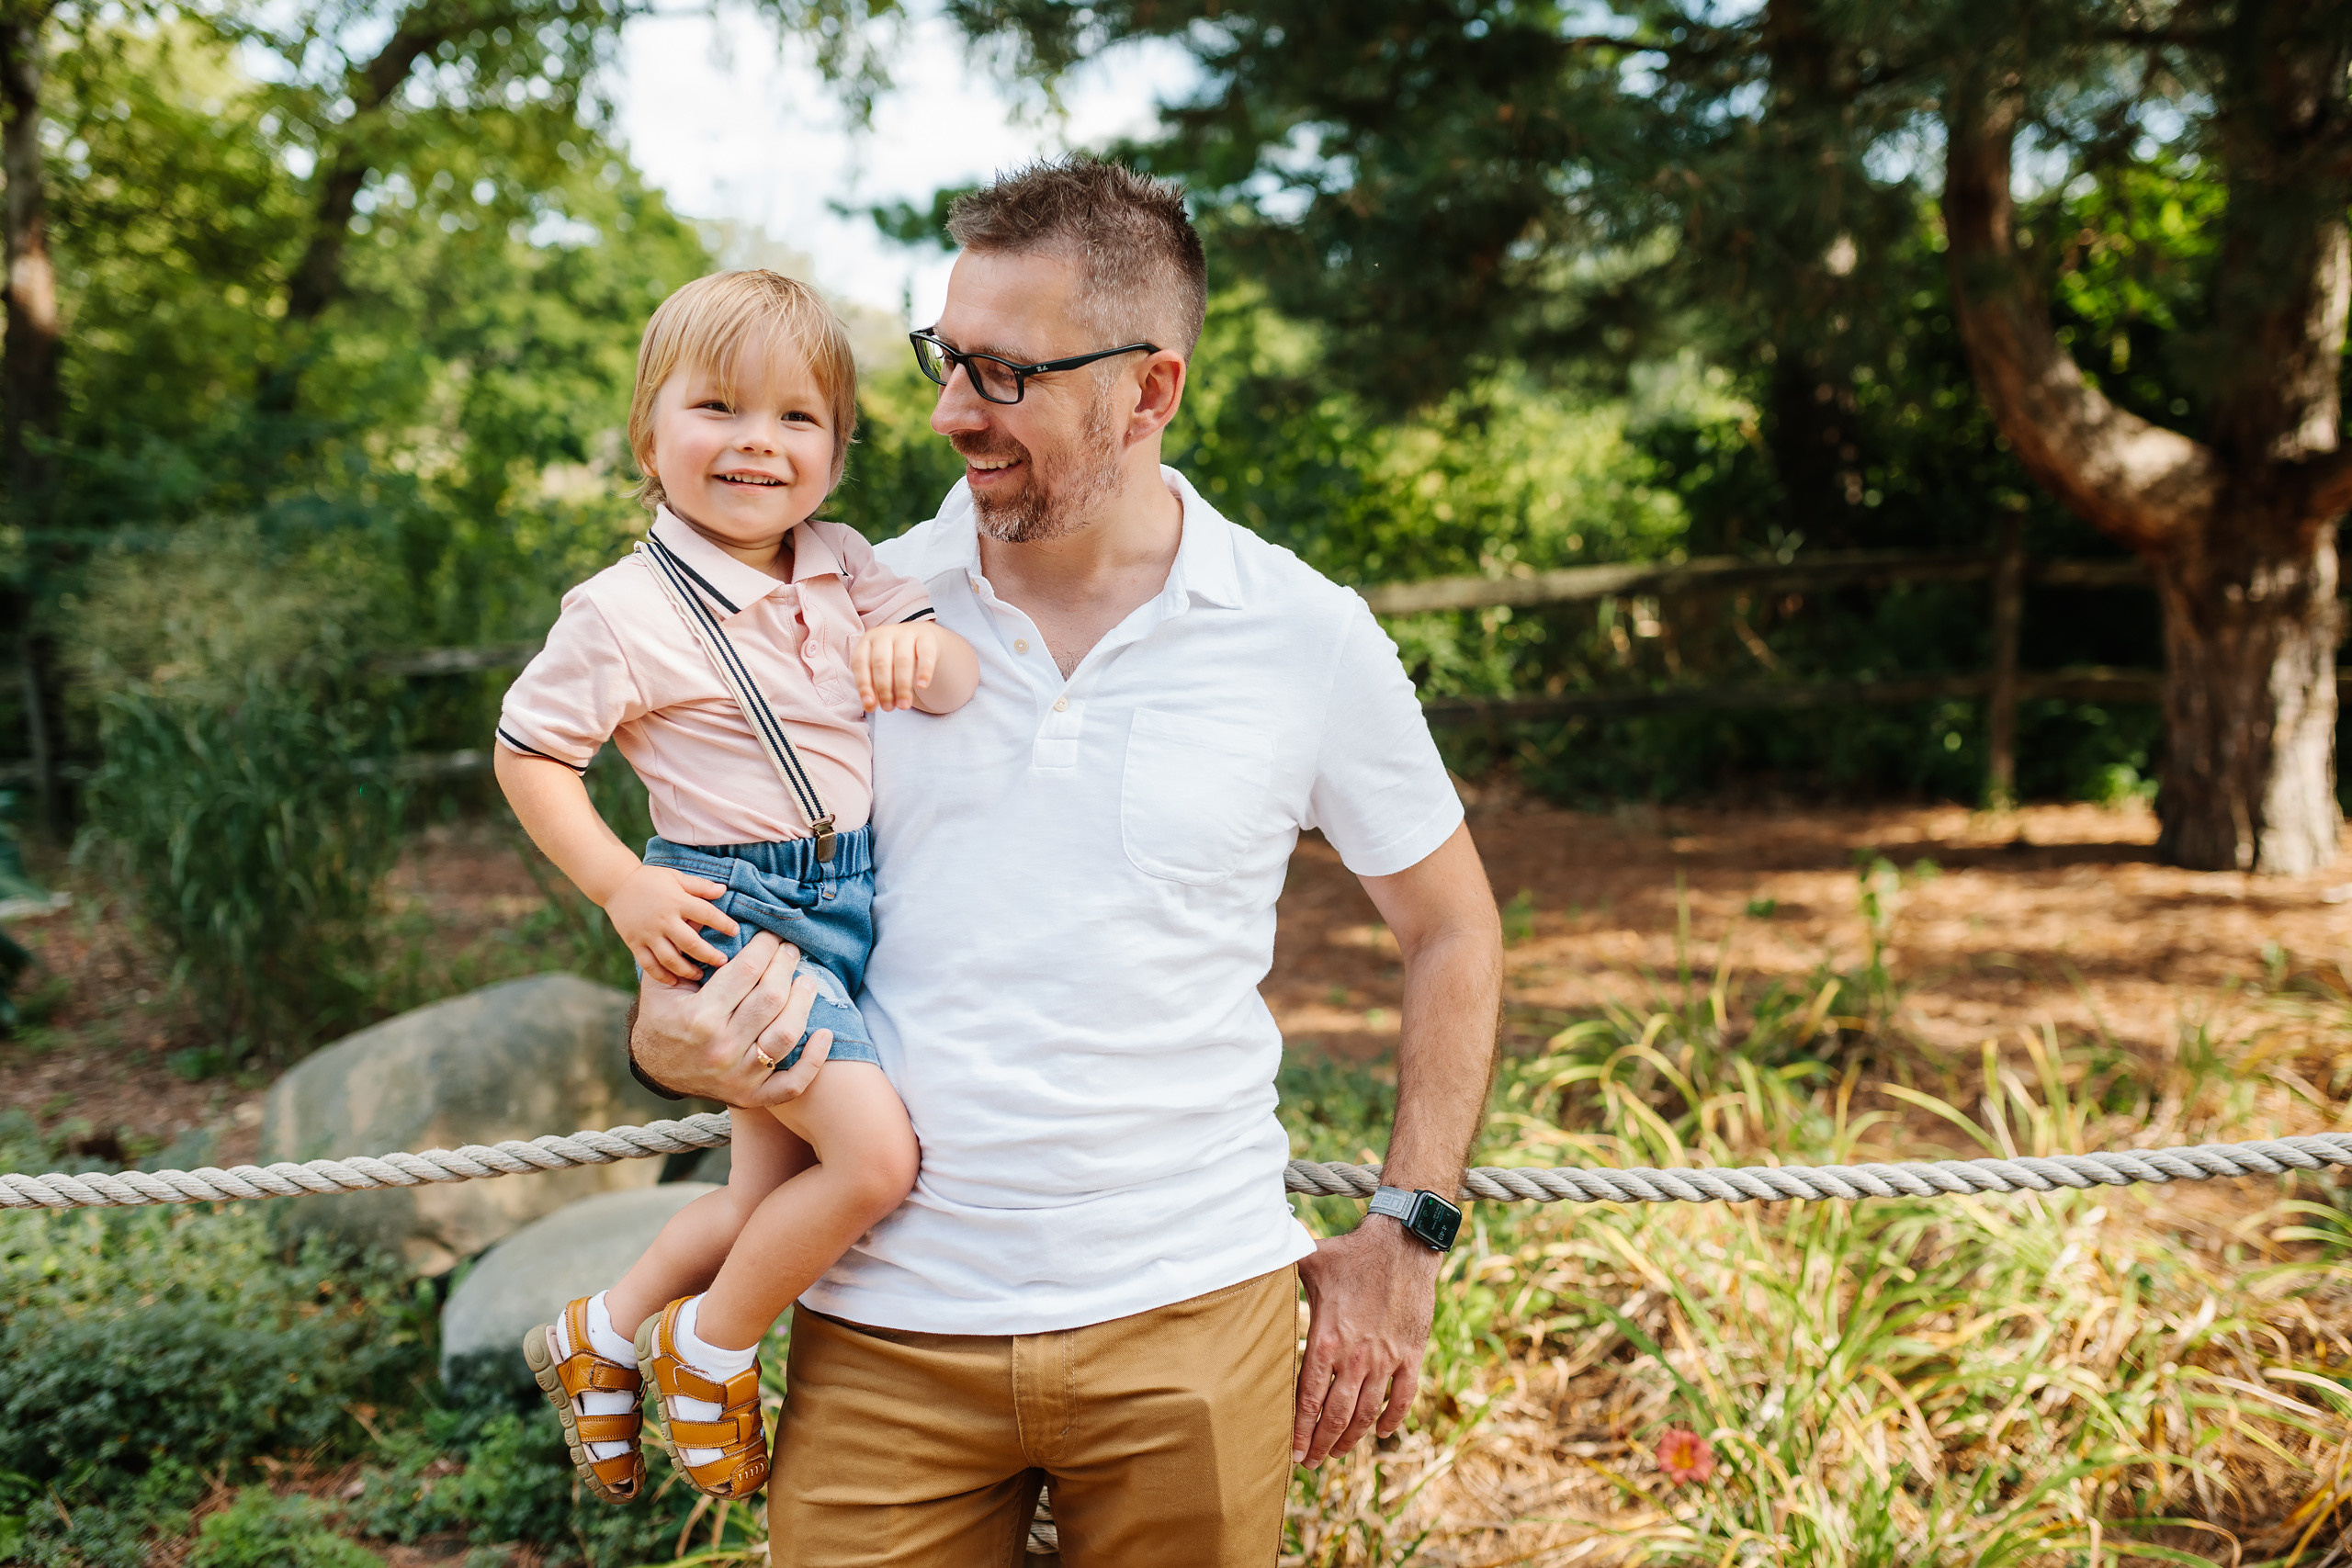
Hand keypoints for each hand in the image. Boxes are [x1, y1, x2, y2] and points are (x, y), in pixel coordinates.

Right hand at [604, 863, 737, 981]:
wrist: (616, 884)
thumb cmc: (651, 879)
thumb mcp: (677, 877)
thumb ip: (700, 886)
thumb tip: (724, 890)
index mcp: (677, 901)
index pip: (706, 914)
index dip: (723, 924)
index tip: (735, 931)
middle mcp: (663, 920)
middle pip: (690, 943)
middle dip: (709, 955)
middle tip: (722, 962)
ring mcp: (648, 934)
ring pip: (670, 958)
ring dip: (687, 970)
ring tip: (700, 975)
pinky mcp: (635, 943)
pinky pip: (649, 964)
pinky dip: (661, 975)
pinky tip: (674, 981)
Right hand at [631, 929, 834, 1107]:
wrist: (653, 1069)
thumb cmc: (662, 1017)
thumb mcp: (661, 982)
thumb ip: (684, 952)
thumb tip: (711, 917)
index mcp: (699, 1017)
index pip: (747, 971)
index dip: (766, 946)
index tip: (772, 935)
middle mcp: (721, 1048)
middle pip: (771, 999)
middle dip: (786, 967)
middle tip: (791, 951)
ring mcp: (738, 1075)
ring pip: (785, 1035)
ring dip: (804, 1003)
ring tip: (807, 982)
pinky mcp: (751, 1096)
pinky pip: (792, 1083)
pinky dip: (814, 1061)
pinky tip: (825, 1034)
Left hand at [853, 620, 945, 712]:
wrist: (919, 637)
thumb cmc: (893, 658)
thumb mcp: (878, 670)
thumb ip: (872, 688)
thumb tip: (869, 707)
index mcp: (867, 641)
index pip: (860, 663)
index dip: (864, 685)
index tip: (870, 704)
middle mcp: (884, 634)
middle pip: (881, 664)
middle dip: (884, 689)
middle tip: (889, 708)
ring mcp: (906, 633)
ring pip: (902, 661)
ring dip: (902, 686)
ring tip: (904, 705)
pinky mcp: (926, 636)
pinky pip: (925, 655)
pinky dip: (924, 671)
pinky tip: (922, 686)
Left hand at [1291, 1219, 1443, 1467]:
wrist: (1404, 1244)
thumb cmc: (1351, 1251)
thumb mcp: (1309, 1260)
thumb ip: (1279, 1270)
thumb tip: (1247, 1262)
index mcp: (1326, 1338)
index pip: (1309, 1397)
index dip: (1300, 1428)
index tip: (1291, 1451)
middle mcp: (1356, 1356)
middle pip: (1336, 1415)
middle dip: (1321, 1443)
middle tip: (1309, 1462)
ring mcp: (1386, 1358)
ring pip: (1367, 1412)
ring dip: (1352, 1439)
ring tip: (1337, 1453)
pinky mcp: (1411, 1353)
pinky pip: (1403, 1397)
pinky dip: (1392, 1419)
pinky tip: (1381, 1432)